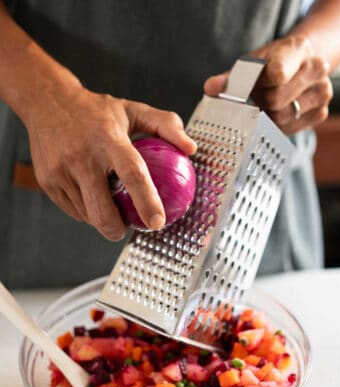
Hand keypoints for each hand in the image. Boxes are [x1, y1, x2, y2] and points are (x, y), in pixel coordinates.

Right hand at [26, 88, 196, 240]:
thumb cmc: (97, 110)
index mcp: (108, 138)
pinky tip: (91, 196)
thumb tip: (192, 148)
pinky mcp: (47, 181)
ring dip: (102, 218)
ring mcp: (60, 171)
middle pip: (102, 211)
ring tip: (109, 203)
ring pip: (88, 215)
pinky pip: (73, 211)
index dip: (147, 202)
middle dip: (118, 230)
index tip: (157, 223)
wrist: (46, 101)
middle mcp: (82, 156)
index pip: (132, 174)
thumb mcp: (134, 110)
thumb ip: (166, 125)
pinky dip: (86, 212)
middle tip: (128, 226)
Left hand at [204, 35, 332, 134]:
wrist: (298, 65)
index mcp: (298, 48)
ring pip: (283, 117)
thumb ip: (230, 78)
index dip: (257, 85)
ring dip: (267, 116)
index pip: (276, 74)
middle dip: (259, 103)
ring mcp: (322, 91)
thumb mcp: (250, 65)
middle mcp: (316, 68)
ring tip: (265, 104)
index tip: (250, 85)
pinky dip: (279, 125)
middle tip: (255, 98)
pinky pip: (291, 128)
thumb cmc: (268, 65)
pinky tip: (277, 112)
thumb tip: (210, 88)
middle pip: (276, 100)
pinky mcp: (321, 112)